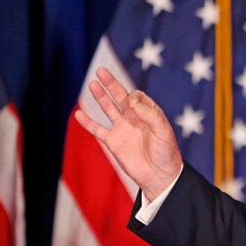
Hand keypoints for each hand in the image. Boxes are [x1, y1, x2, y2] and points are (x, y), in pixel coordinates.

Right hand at [75, 67, 182, 200]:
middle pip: (119, 96)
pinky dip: (88, 123)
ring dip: (100, 97)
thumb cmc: (166, 152)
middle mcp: (134, 118)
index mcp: (148, 113)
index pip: (136, 97)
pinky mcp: (113, 142)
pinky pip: (98, 130)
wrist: (159, 175)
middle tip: (100, 70)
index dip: (132, 97)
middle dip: (111, 83)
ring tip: (92, 84)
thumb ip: (151, 116)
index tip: (132, 106)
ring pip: (108, 109)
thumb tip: (132, 103)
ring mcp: (122, 129)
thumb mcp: (164, 131)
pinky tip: (78, 114)